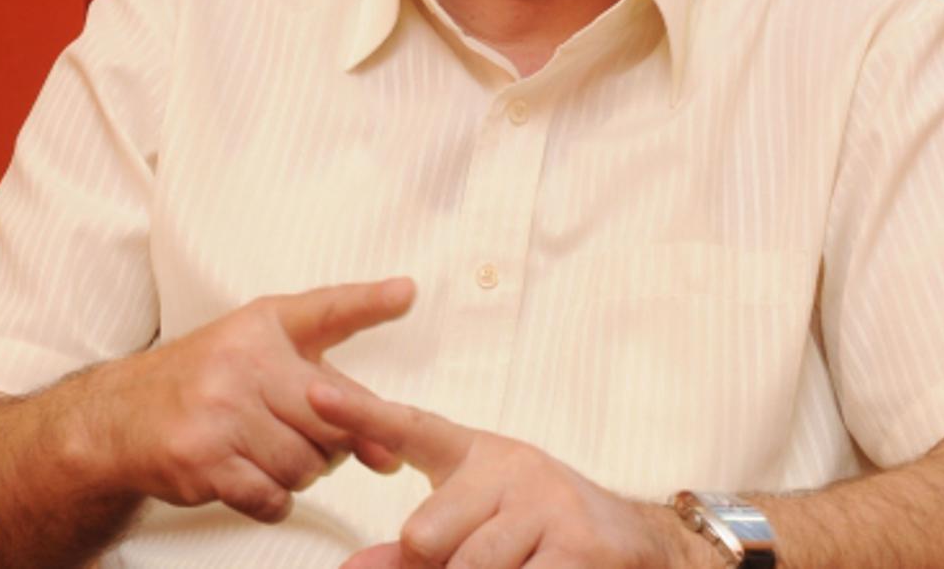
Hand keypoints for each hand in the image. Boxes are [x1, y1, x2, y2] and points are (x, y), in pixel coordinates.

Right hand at [73, 277, 414, 522]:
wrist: (117, 417)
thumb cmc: (207, 381)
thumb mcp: (262, 353)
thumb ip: (332, 386)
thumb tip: (390, 452)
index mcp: (264, 327)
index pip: (326, 310)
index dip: (370, 301)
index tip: (407, 292)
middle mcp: (244, 361)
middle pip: (333, 418)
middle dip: (333, 441)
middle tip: (307, 437)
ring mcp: (221, 410)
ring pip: (305, 464)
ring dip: (301, 473)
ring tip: (273, 454)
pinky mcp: (202, 460)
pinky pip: (270, 496)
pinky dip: (274, 500)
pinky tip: (256, 482)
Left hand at [307, 383, 706, 567]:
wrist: (632, 542)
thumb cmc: (536, 529)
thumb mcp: (476, 523)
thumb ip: (414, 547)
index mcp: (479, 454)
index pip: (412, 427)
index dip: (360, 412)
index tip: (312, 392)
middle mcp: (511, 469)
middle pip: (426, 535)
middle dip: (436, 566)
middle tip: (470, 560)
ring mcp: (546, 507)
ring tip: (511, 564)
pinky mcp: (576, 548)